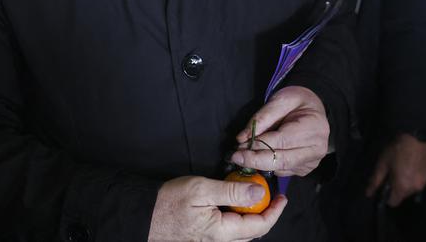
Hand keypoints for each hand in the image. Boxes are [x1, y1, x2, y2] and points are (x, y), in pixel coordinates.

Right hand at [147, 175, 286, 241]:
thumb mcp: (201, 189)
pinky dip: (237, 219)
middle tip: (270, 194)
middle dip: (266, 214)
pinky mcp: (204, 240)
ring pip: (241, 234)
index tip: (282, 197)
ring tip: (253, 197)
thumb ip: (232, 191)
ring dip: (251, 217)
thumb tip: (259, 193)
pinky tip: (233, 205)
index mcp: (221, 232)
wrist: (143, 215)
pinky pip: (228, 233)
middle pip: (252, 233)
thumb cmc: (168, 202)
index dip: (274, 212)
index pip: (259, 226)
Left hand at [230, 86, 328, 176]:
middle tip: (235, 157)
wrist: (313, 109)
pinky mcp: (304, 169)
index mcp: (313, 128)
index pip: (282, 141)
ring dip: (259, 164)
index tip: (239, 146)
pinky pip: (282, 171)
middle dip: (255, 160)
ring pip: (280, 168)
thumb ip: (262, 117)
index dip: (259, 144)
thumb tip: (242, 138)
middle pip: (281, 160)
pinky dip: (267, 166)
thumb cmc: (297, 101)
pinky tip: (258, 157)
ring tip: (243, 156)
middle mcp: (316, 149)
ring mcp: (311, 162)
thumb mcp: (280, 100)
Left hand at [364, 134, 425, 206]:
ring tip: (402, 167)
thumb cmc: (396, 150)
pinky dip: (414, 177)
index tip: (384, 185)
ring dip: (406, 183)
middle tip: (392, 172)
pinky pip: (419, 181)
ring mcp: (424, 182)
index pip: (393, 203)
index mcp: (402, 188)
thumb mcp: (382, 164)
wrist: (415, 136)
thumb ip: (375, 181)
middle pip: (403, 195)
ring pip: (411, 189)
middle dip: (397, 188)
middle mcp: (415, 189)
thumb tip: (368, 194)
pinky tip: (411, 165)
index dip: (387, 196)